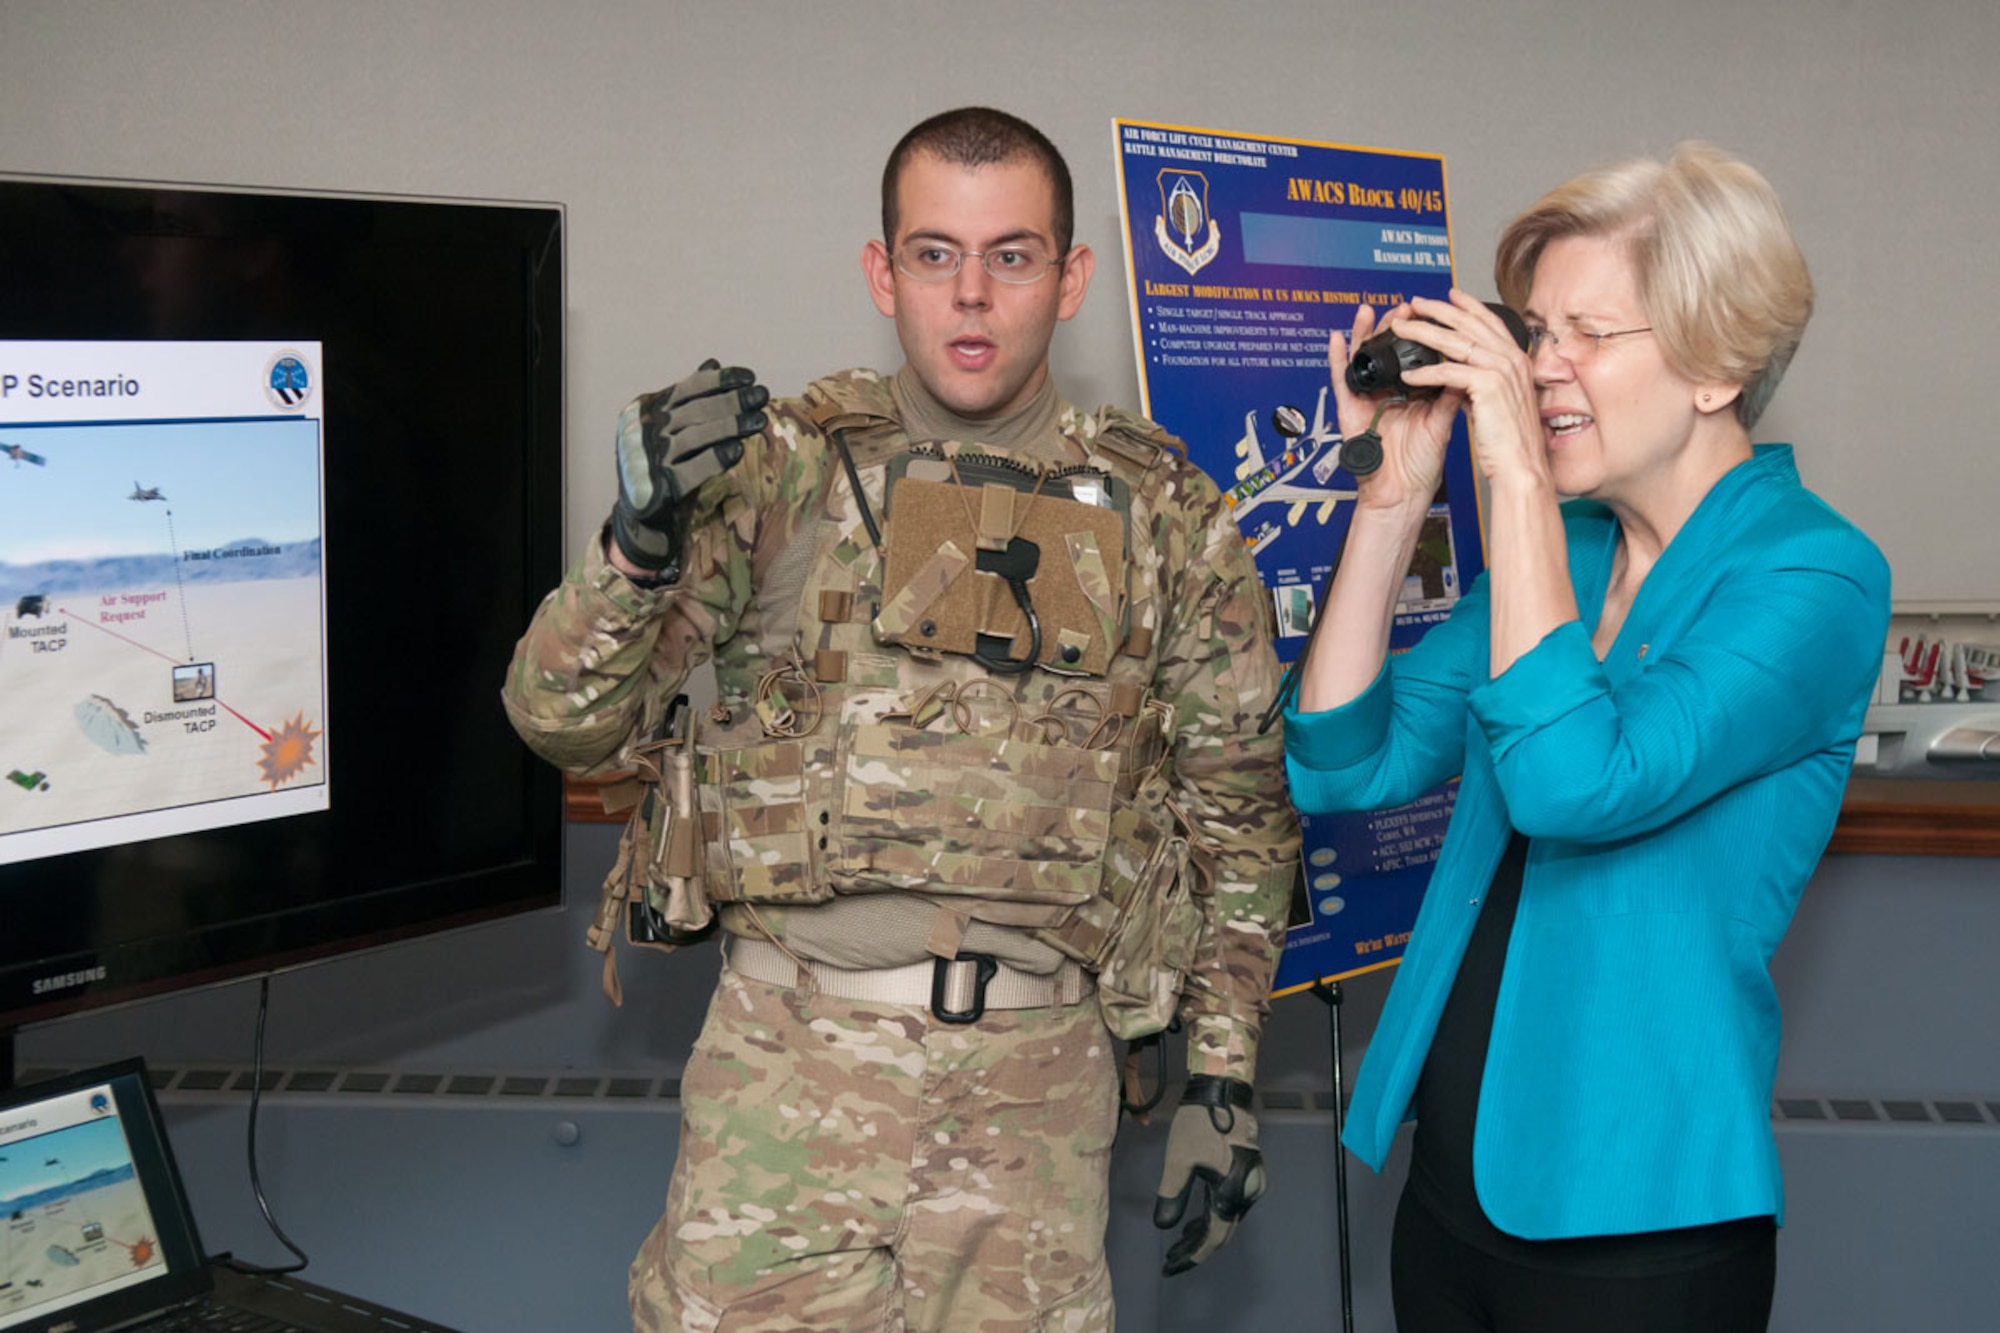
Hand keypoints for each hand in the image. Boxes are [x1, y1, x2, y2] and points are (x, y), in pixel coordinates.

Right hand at [611, 359, 767, 573]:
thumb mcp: (670, 424)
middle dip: (732, 401)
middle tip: (762, 395)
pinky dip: (714, 459)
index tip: (749, 377)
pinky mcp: (658, 486)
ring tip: (759, 420)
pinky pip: (690, 470)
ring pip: (695, 437)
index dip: (719, 381)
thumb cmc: (661, 459)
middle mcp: (645, 429)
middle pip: (695, 410)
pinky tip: (737, 450)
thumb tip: (713, 362)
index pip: (687, 388)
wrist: (640, 509)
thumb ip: (688, 397)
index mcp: (647, 407)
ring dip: (730, 426)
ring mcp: (649, 457)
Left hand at [1152, 1075, 1266, 1275]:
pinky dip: (1212, 1215)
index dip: (1191, 1255)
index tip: (1170, 1266)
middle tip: (1170, 1258)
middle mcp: (1247, 1193)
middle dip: (1195, 1247)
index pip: (1212, 1237)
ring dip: (1203, 1232)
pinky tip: (1194, 1221)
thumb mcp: (1178, 1159)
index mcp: (1231, 1191)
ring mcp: (1251, 1184)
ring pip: (1226, 1219)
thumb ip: (1172, 1195)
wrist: (1224, 1092)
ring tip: (1177, 1243)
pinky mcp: (1249, 1175)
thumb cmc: (1199, 1123)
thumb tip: (1163, 1226)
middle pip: (1221, 1231)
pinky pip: (1230, 1205)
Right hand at [1329, 302, 1463, 512]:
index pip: (1414, 355)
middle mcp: (1389, 392)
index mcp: (1413, 394)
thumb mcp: (1441, 423)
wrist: (1402, 493)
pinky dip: (1337, 359)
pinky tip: (1338, 338)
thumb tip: (1465, 366)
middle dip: (1395, 326)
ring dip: (1364, 332)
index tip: (1431, 314)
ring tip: (1369, 310)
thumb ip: (1449, 394)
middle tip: (1406, 307)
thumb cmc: (1420, 466)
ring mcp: (1368, 399)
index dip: (1421, 333)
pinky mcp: (1350, 409)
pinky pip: (1341, 380)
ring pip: (1363, 358)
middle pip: (1388, 350)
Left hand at [1364, 291, 1546, 492]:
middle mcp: (1512, 359)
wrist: (1522, 465)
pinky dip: (1425, 373)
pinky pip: (1448, 372)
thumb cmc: (1511, 441)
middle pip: (1470, 324)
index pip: (1489, 322)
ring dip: (1424, 333)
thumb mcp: (1498, 402)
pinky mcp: (1488, 386)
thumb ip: (1482, 383)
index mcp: (1517, 359)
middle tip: (1415, 303)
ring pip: (1456, 342)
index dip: (1468, 306)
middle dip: (1439, 310)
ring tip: (1401, 328)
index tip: (1450, 295)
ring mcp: (1502, 370)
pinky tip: (1407, 375)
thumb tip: (1461, 378)